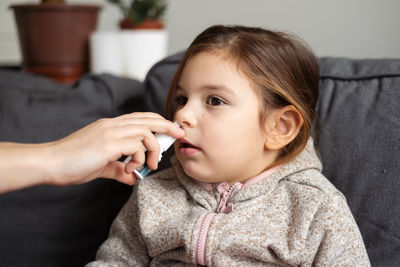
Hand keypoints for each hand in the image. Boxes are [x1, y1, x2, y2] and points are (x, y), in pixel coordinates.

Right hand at [47, 112, 184, 185]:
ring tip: (151, 165)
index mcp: (111, 126)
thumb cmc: (73, 163)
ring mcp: (111, 132)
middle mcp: (113, 124)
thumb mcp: (102, 166)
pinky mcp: (108, 143)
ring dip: (154, 149)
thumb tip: (133, 178)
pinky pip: (136, 144)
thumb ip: (119, 169)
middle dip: (168, 126)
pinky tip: (131, 169)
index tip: (170, 130)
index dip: (158, 122)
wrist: (50, 163)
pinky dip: (140, 157)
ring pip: (146, 131)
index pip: (140, 118)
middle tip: (179, 135)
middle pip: (148, 119)